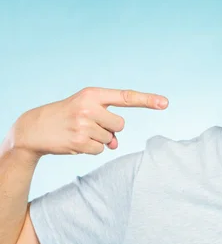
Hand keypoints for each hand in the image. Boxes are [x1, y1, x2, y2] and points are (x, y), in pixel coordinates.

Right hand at [10, 87, 168, 156]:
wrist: (34, 128)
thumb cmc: (67, 116)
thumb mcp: (86, 109)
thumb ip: (107, 120)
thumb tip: (115, 143)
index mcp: (93, 94)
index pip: (126, 97)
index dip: (147, 100)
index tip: (165, 103)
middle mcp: (89, 107)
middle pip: (120, 124)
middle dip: (110, 128)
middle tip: (88, 124)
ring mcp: (83, 125)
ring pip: (110, 139)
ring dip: (98, 139)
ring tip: (79, 132)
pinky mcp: (79, 141)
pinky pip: (100, 150)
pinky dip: (91, 149)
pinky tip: (76, 141)